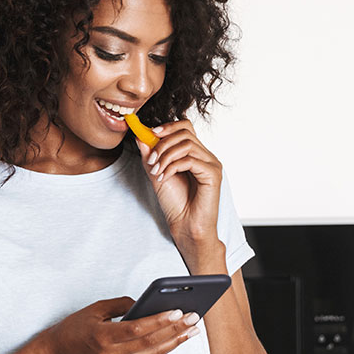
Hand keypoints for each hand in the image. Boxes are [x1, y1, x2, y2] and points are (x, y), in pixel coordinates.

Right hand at [44, 297, 200, 353]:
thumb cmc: (76, 328)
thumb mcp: (95, 309)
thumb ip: (122, 305)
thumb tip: (149, 303)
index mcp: (102, 338)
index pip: (136, 329)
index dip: (159, 321)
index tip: (178, 311)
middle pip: (150, 343)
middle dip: (175, 330)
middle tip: (194, 318)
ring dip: (176, 341)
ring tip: (194, 329)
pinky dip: (164, 349)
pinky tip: (178, 339)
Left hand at [137, 120, 224, 268]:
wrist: (185, 226)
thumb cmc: (175, 204)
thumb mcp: (157, 174)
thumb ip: (150, 155)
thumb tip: (140, 135)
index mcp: (195, 154)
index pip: (185, 127)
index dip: (167, 126)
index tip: (149, 134)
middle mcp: (206, 156)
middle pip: (185, 132)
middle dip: (162, 143)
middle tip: (150, 159)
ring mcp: (211, 164)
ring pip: (186, 144)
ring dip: (165, 156)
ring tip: (156, 171)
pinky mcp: (213, 174)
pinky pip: (190, 160)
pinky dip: (172, 167)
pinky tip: (164, 178)